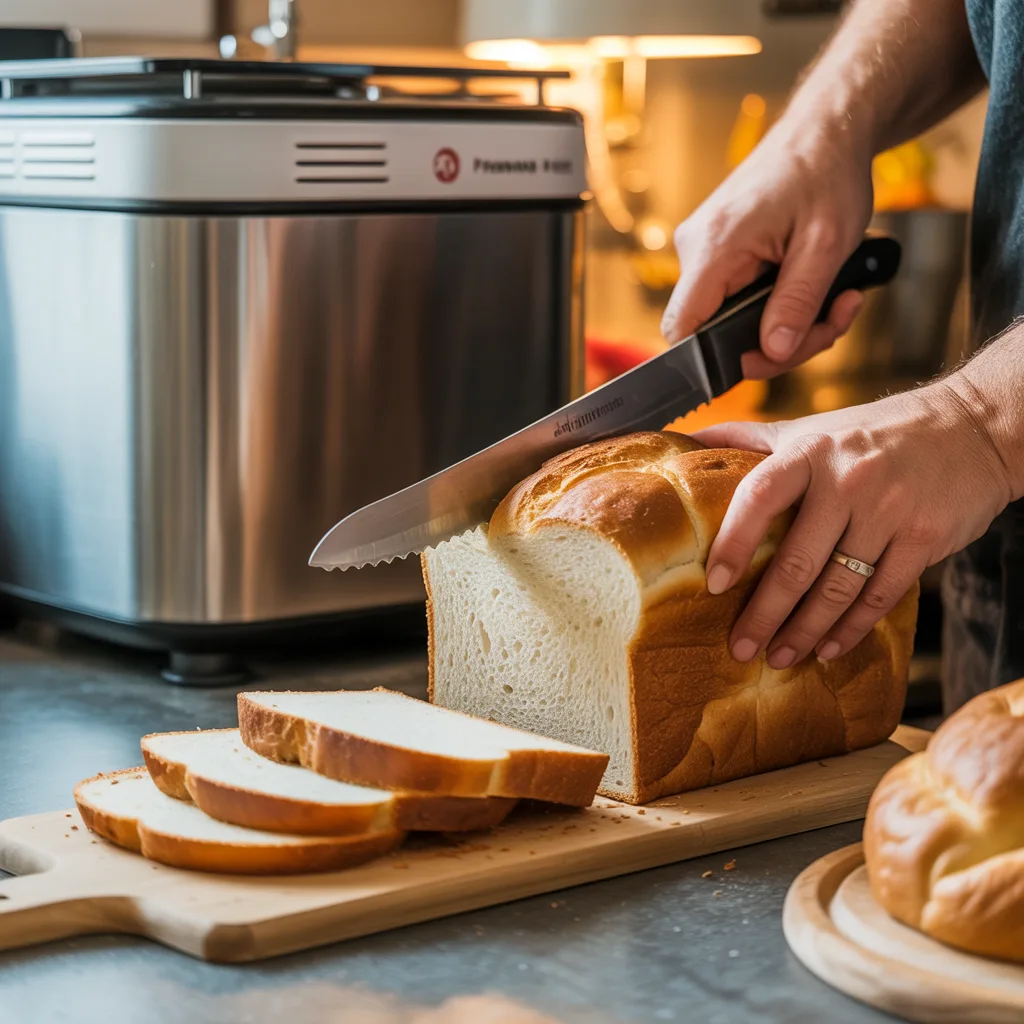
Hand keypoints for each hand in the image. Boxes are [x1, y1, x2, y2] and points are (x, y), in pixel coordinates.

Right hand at [661, 117, 873, 378]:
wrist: (825, 131)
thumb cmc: (827, 173)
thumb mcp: (827, 245)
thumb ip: (797, 303)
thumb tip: (774, 352)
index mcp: (715, 246)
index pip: (682, 328)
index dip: (713, 360)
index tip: (766, 358)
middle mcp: (697, 250)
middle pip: (714, 333)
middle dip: (778, 343)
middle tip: (832, 324)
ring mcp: (705, 252)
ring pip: (731, 320)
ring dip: (787, 324)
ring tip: (838, 300)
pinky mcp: (719, 253)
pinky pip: (738, 299)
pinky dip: (778, 305)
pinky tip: (816, 288)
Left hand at [692, 382, 1013, 666]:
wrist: (972, 428)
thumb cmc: (875, 432)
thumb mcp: (814, 426)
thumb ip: (753, 438)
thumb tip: (689, 441)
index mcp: (811, 451)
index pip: (760, 496)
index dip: (734, 541)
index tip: (714, 583)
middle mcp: (849, 480)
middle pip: (797, 560)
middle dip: (765, 612)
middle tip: (741, 646)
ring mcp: (890, 510)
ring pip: (838, 587)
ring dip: (805, 631)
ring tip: (780, 656)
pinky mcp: (925, 538)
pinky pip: (880, 595)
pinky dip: (852, 628)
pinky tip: (829, 647)